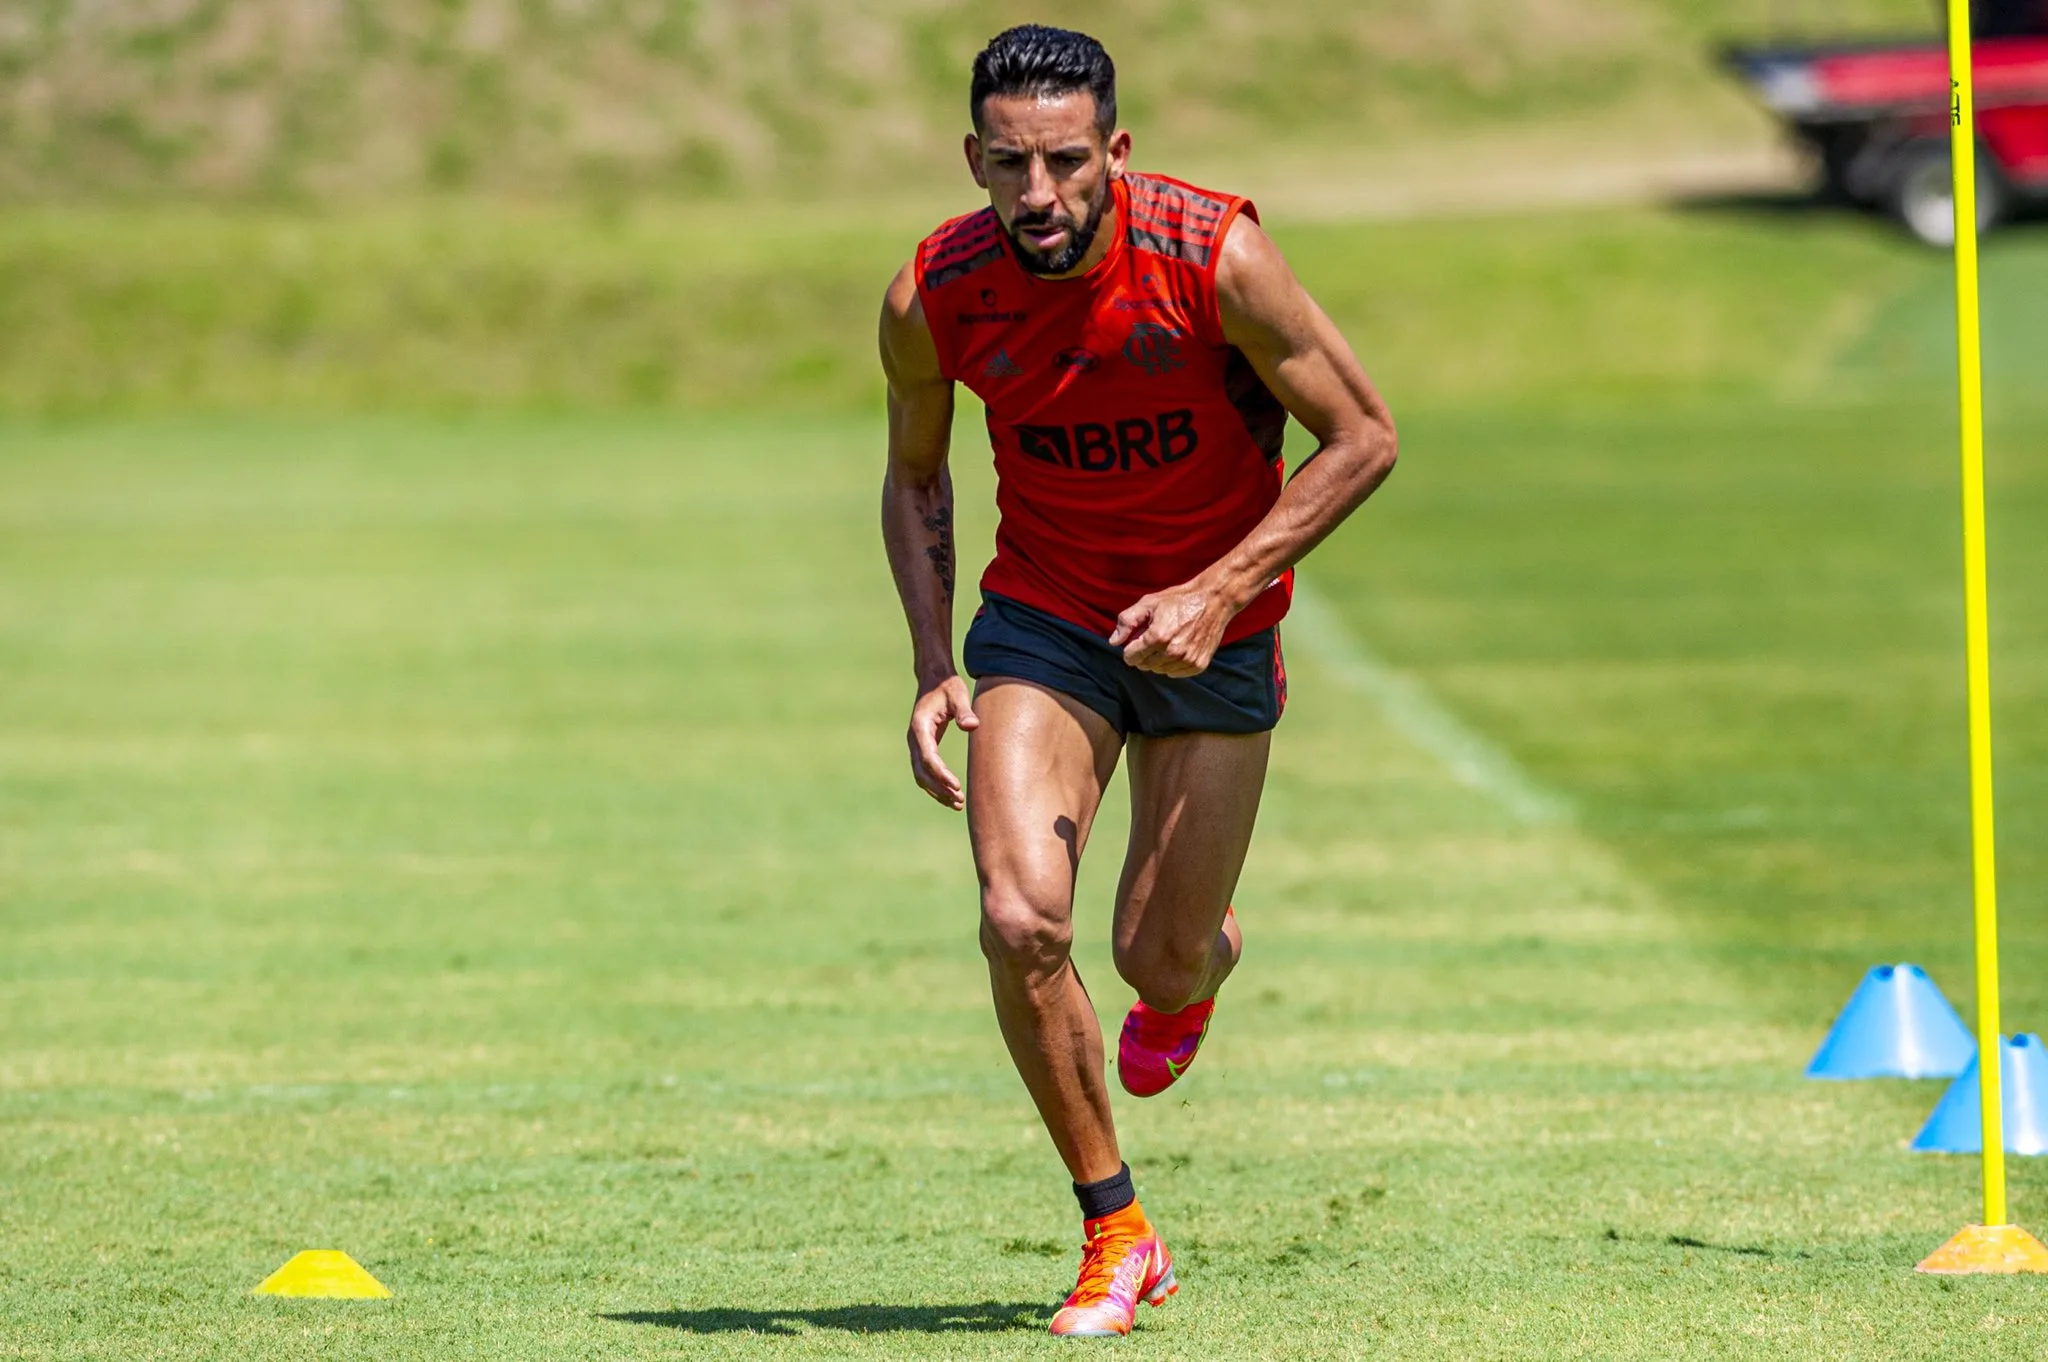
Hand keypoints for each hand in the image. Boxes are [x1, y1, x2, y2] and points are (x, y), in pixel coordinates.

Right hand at [906, 674, 979, 809]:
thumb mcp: (958, 694)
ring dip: (937, 790)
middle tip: (959, 800)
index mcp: (920, 727)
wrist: (934, 677)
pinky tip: (951, 793)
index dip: (941, 774)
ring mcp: (916, 744)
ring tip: (957, 803)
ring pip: (921, 775)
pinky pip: (925, 770)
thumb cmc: (948, 686)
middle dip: (939, 788)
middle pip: (922, 771)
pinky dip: (936, 784)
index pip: (928, 758)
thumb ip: (964, 711)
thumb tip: (973, 726)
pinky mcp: (923, 746)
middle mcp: (914, 738)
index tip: (956, 786)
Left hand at [1109, 582, 1231, 676]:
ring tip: (1167, 642)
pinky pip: (1176, 673)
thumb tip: (1113, 641)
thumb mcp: (1148, 603)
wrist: (1212, 601)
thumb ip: (1127, 621)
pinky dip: (1173, 664)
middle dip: (1144, 654)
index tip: (1136, 642)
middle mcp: (1172, 651)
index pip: (1131, 656)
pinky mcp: (1198, 664)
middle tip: (1154, 638)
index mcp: (1157, 636)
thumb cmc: (1178, 600)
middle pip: (1144, 665)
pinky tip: (1178, 649)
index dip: (1130, 649)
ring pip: (1160, 670)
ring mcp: (1187, 659)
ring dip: (1158, 660)